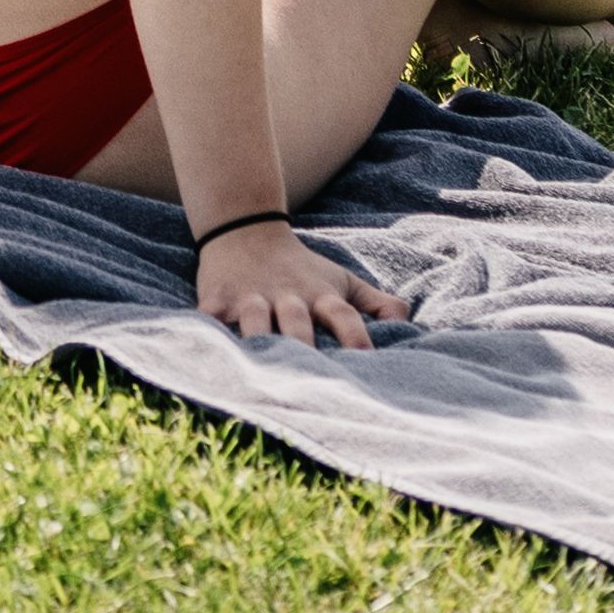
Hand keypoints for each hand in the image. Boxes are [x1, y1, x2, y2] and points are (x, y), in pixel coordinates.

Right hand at [191, 211, 398, 350]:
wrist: (246, 230)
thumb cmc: (301, 268)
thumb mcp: (341, 280)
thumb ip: (375, 304)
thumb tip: (408, 324)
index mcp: (321, 295)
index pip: (345, 316)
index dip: (357, 338)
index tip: (366, 365)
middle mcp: (288, 297)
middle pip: (298, 323)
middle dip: (304, 347)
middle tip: (310, 382)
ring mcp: (251, 298)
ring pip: (255, 321)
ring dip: (258, 341)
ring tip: (261, 370)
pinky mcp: (217, 300)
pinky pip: (210, 319)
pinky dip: (207, 334)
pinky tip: (205, 354)